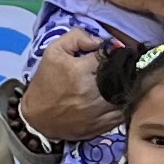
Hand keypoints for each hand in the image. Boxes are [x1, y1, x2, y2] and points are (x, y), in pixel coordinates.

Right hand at [15, 31, 115, 148]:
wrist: (37, 118)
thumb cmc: (46, 82)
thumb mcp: (53, 52)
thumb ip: (76, 37)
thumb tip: (100, 41)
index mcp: (78, 71)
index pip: (109, 55)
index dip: (112, 53)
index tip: (110, 55)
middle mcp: (91, 92)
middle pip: (121, 74)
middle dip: (122, 69)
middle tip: (118, 68)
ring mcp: (98, 111)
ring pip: (126, 94)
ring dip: (126, 86)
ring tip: (119, 82)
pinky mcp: (103, 126)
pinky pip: (123, 112)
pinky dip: (124, 104)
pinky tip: (117, 98)